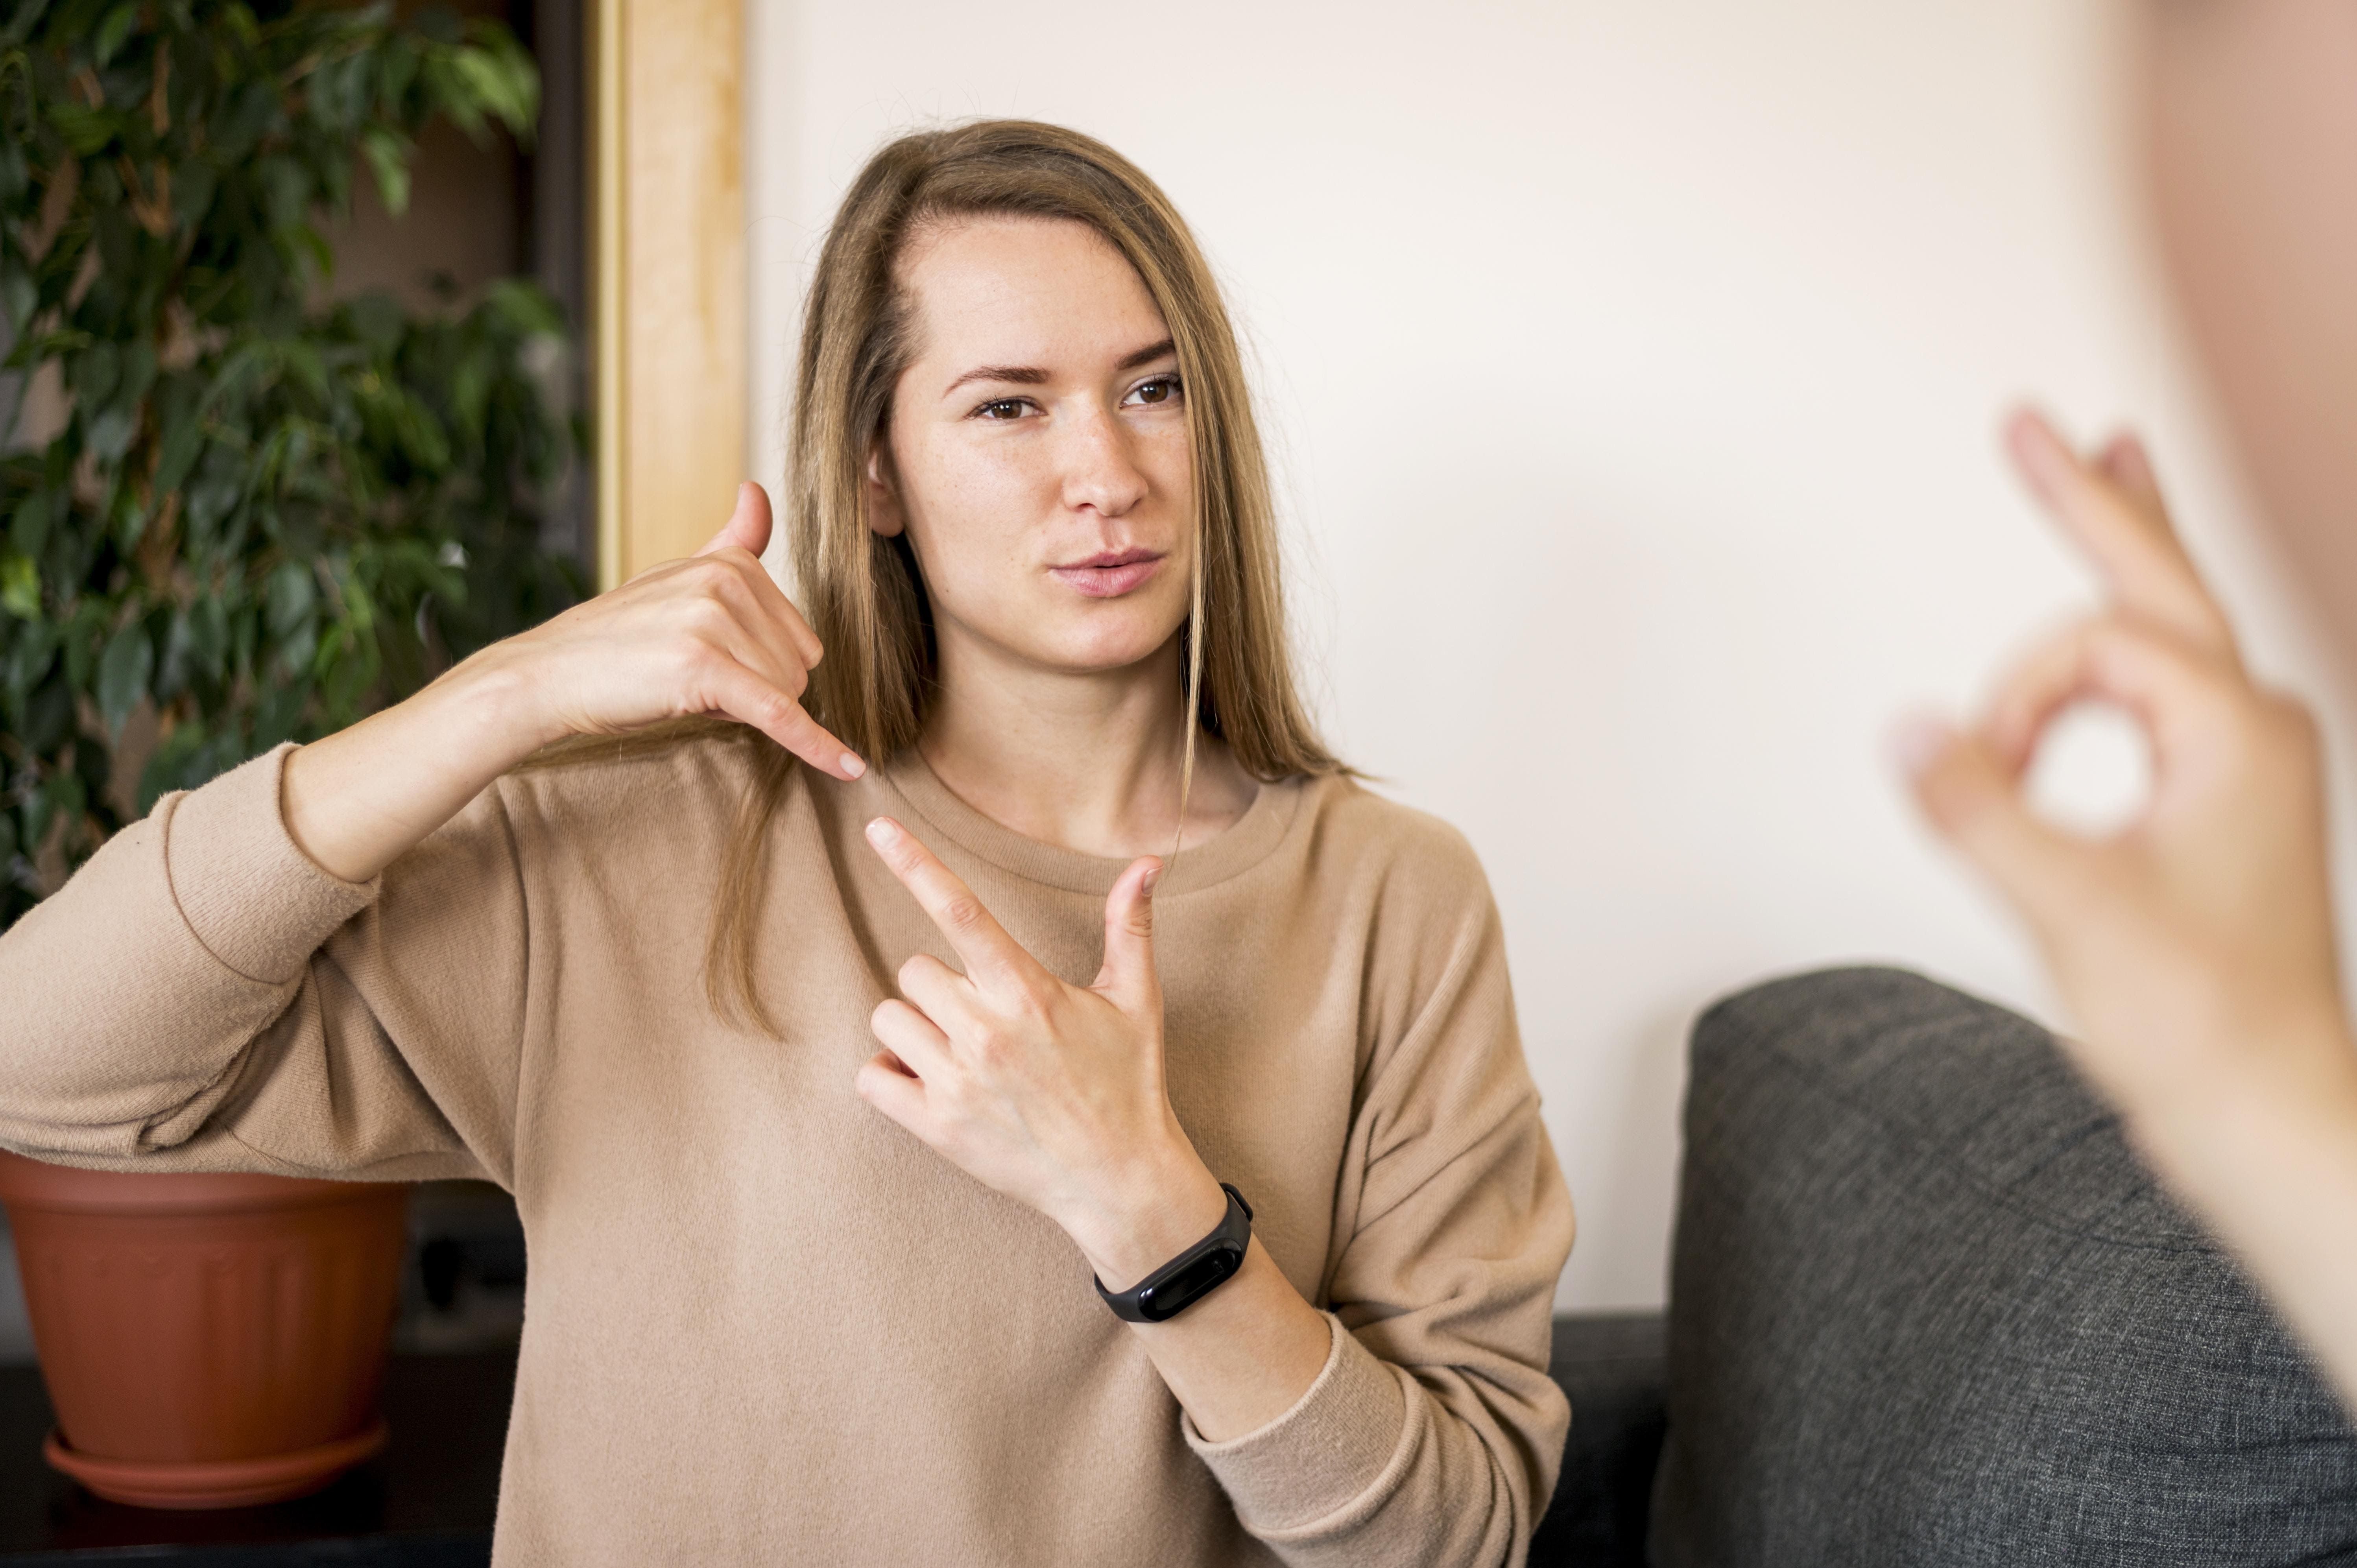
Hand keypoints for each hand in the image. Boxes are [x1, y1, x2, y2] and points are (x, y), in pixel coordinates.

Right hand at [467, 481, 861, 777]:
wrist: (549, 674)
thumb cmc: (618, 637)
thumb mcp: (676, 579)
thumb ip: (729, 542)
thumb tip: (757, 490)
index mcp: (729, 563)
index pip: (797, 634)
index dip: (762, 663)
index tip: (717, 663)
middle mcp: (726, 583)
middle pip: (798, 664)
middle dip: (759, 686)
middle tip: (695, 681)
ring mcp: (714, 623)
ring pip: (786, 692)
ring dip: (746, 709)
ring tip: (686, 691)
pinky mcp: (704, 669)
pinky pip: (778, 714)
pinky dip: (816, 745)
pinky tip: (848, 767)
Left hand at [854, 817, 1226, 1286]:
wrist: (1119, 1179)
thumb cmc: (1129, 1083)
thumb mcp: (1136, 1000)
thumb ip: (1129, 926)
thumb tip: (1146, 863)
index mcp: (1029, 992)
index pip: (960, 911)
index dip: (915, 863)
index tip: (877, 827)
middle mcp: (987, 1031)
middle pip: (914, 970)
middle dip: (942, 986)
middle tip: (986, 1017)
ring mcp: (957, 1081)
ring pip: (888, 1018)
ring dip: (914, 1027)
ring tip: (961, 1051)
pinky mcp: (936, 1126)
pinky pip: (871, 1076)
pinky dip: (890, 1074)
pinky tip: (929, 1079)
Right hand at [1898, 411, 2350, 1119]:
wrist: (2273, 1116)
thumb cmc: (2204, 1028)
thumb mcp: (2075, 912)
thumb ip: (1983, 811)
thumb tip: (1911, 728)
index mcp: (2237, 733)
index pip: (2093, 651)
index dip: (2016, 700)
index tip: (1981, 775)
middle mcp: (2254, 731)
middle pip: (2161, 579)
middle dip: (2094, 499)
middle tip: (2033, 423)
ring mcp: (2239, 767)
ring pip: (2169, 625)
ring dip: (2122, 551)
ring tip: (2094, 467)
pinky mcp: (2215, 806)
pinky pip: (2159, 690)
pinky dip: (2110, 655)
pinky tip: (2090, 648)